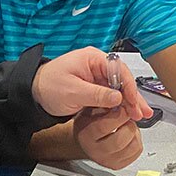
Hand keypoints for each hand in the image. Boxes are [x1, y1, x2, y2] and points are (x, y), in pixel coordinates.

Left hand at [32, 47, 152, 119]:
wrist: (33, 93)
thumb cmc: (47, 86)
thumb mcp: (73, 91)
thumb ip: (97, 94)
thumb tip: (117, 98)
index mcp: (92, 59)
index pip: (118, 70)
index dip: (129, 87)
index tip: (133, 102)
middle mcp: (97, 66)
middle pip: (122, 80)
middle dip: (133, 97)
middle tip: (142, 112)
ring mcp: (96, 78)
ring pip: (118, 90)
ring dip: (128, 103)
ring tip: (139, 116)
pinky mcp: (94, 89)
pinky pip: (110, 97)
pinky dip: (118, 106)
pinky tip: (126, 115)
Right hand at [73, 107, 142, 169]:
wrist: (84, 140)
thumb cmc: (89, 122)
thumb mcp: (91, 107)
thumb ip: (105, 102)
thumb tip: (124, 99)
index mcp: (86, 135)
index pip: (104, 127)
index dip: (119, 115)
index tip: (124, 107)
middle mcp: (95, 151)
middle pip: (120, 140)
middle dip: (129, 124)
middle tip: (127, 116)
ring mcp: (107, 160)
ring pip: (133, 146)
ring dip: (135, 131)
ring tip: (127, 125)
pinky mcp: (117, 165)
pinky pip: (137, 151)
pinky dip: (138, 140)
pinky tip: (128, 135)